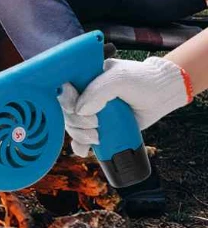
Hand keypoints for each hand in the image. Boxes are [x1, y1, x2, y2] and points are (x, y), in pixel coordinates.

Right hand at [58, 57, 191, 156]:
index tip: (78, 109)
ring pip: (72, 126)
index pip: (62, 91)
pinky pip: (82, 138)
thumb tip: (79, 111)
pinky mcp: (101, 125)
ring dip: (79, 135)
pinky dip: (80, 145)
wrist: (164, 93)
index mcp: (84, 77)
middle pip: (66, 112)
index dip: (66, 102)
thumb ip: (97, 92)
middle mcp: (85, 94)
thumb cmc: (142, 79)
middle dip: (77, 122)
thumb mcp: (118, 79)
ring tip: (97, 137)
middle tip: (95, 124)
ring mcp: (92, 110)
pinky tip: (85, 150)